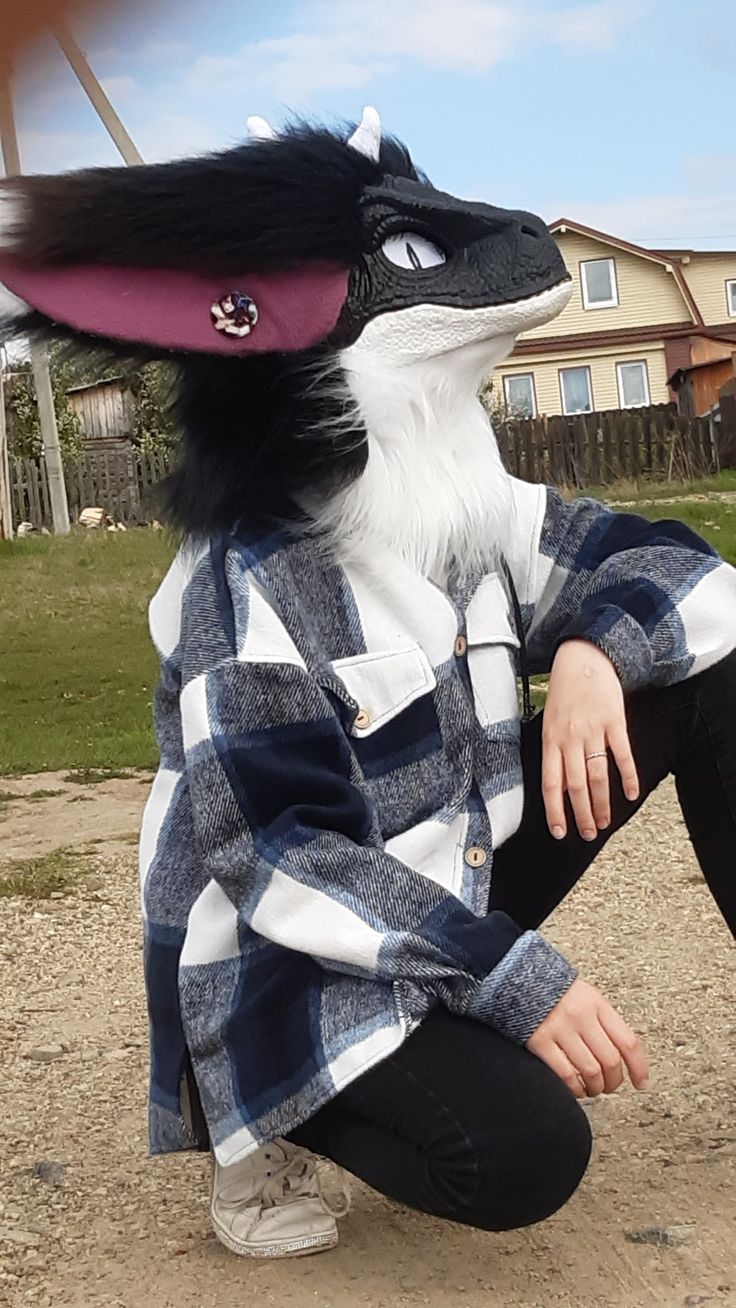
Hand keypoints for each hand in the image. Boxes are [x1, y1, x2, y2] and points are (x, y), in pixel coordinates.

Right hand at [527, 978, 648, 1097]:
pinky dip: (575, 1088)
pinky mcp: (539, 1041)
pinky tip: (576, 1088)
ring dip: (595, 1088)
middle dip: (614, 1082)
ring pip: (590, 1071)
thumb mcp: (587, 997)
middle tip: (609, 1087)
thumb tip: (625, 1057)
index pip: (628, 1042)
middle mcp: (581, 1016)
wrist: (518, 980)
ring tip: (592, 1089)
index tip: (641, 1083)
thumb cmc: (556, 993)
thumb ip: (605, 1022)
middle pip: (610, 1061)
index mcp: (597, 1004)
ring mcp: (559, 1028)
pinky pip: (565, 1074)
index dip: (639, 1068)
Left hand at [543, 639, 639, 840]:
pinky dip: (627, 776)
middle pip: (576, 785)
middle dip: (581, 814)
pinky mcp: (615, 721)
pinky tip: (630, 794)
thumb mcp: (550, 722)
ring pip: (598, 775)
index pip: (551, 783)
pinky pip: (622, 754)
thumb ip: (555, 753)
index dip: (555, 810)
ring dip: (602, 802)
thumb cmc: (564, 693)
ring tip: (604, 822)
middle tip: (588, 834)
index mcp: (550, 740)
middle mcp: (570, 738)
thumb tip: (561, 788)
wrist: (583, 658)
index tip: (560, 832)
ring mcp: (593, 730)